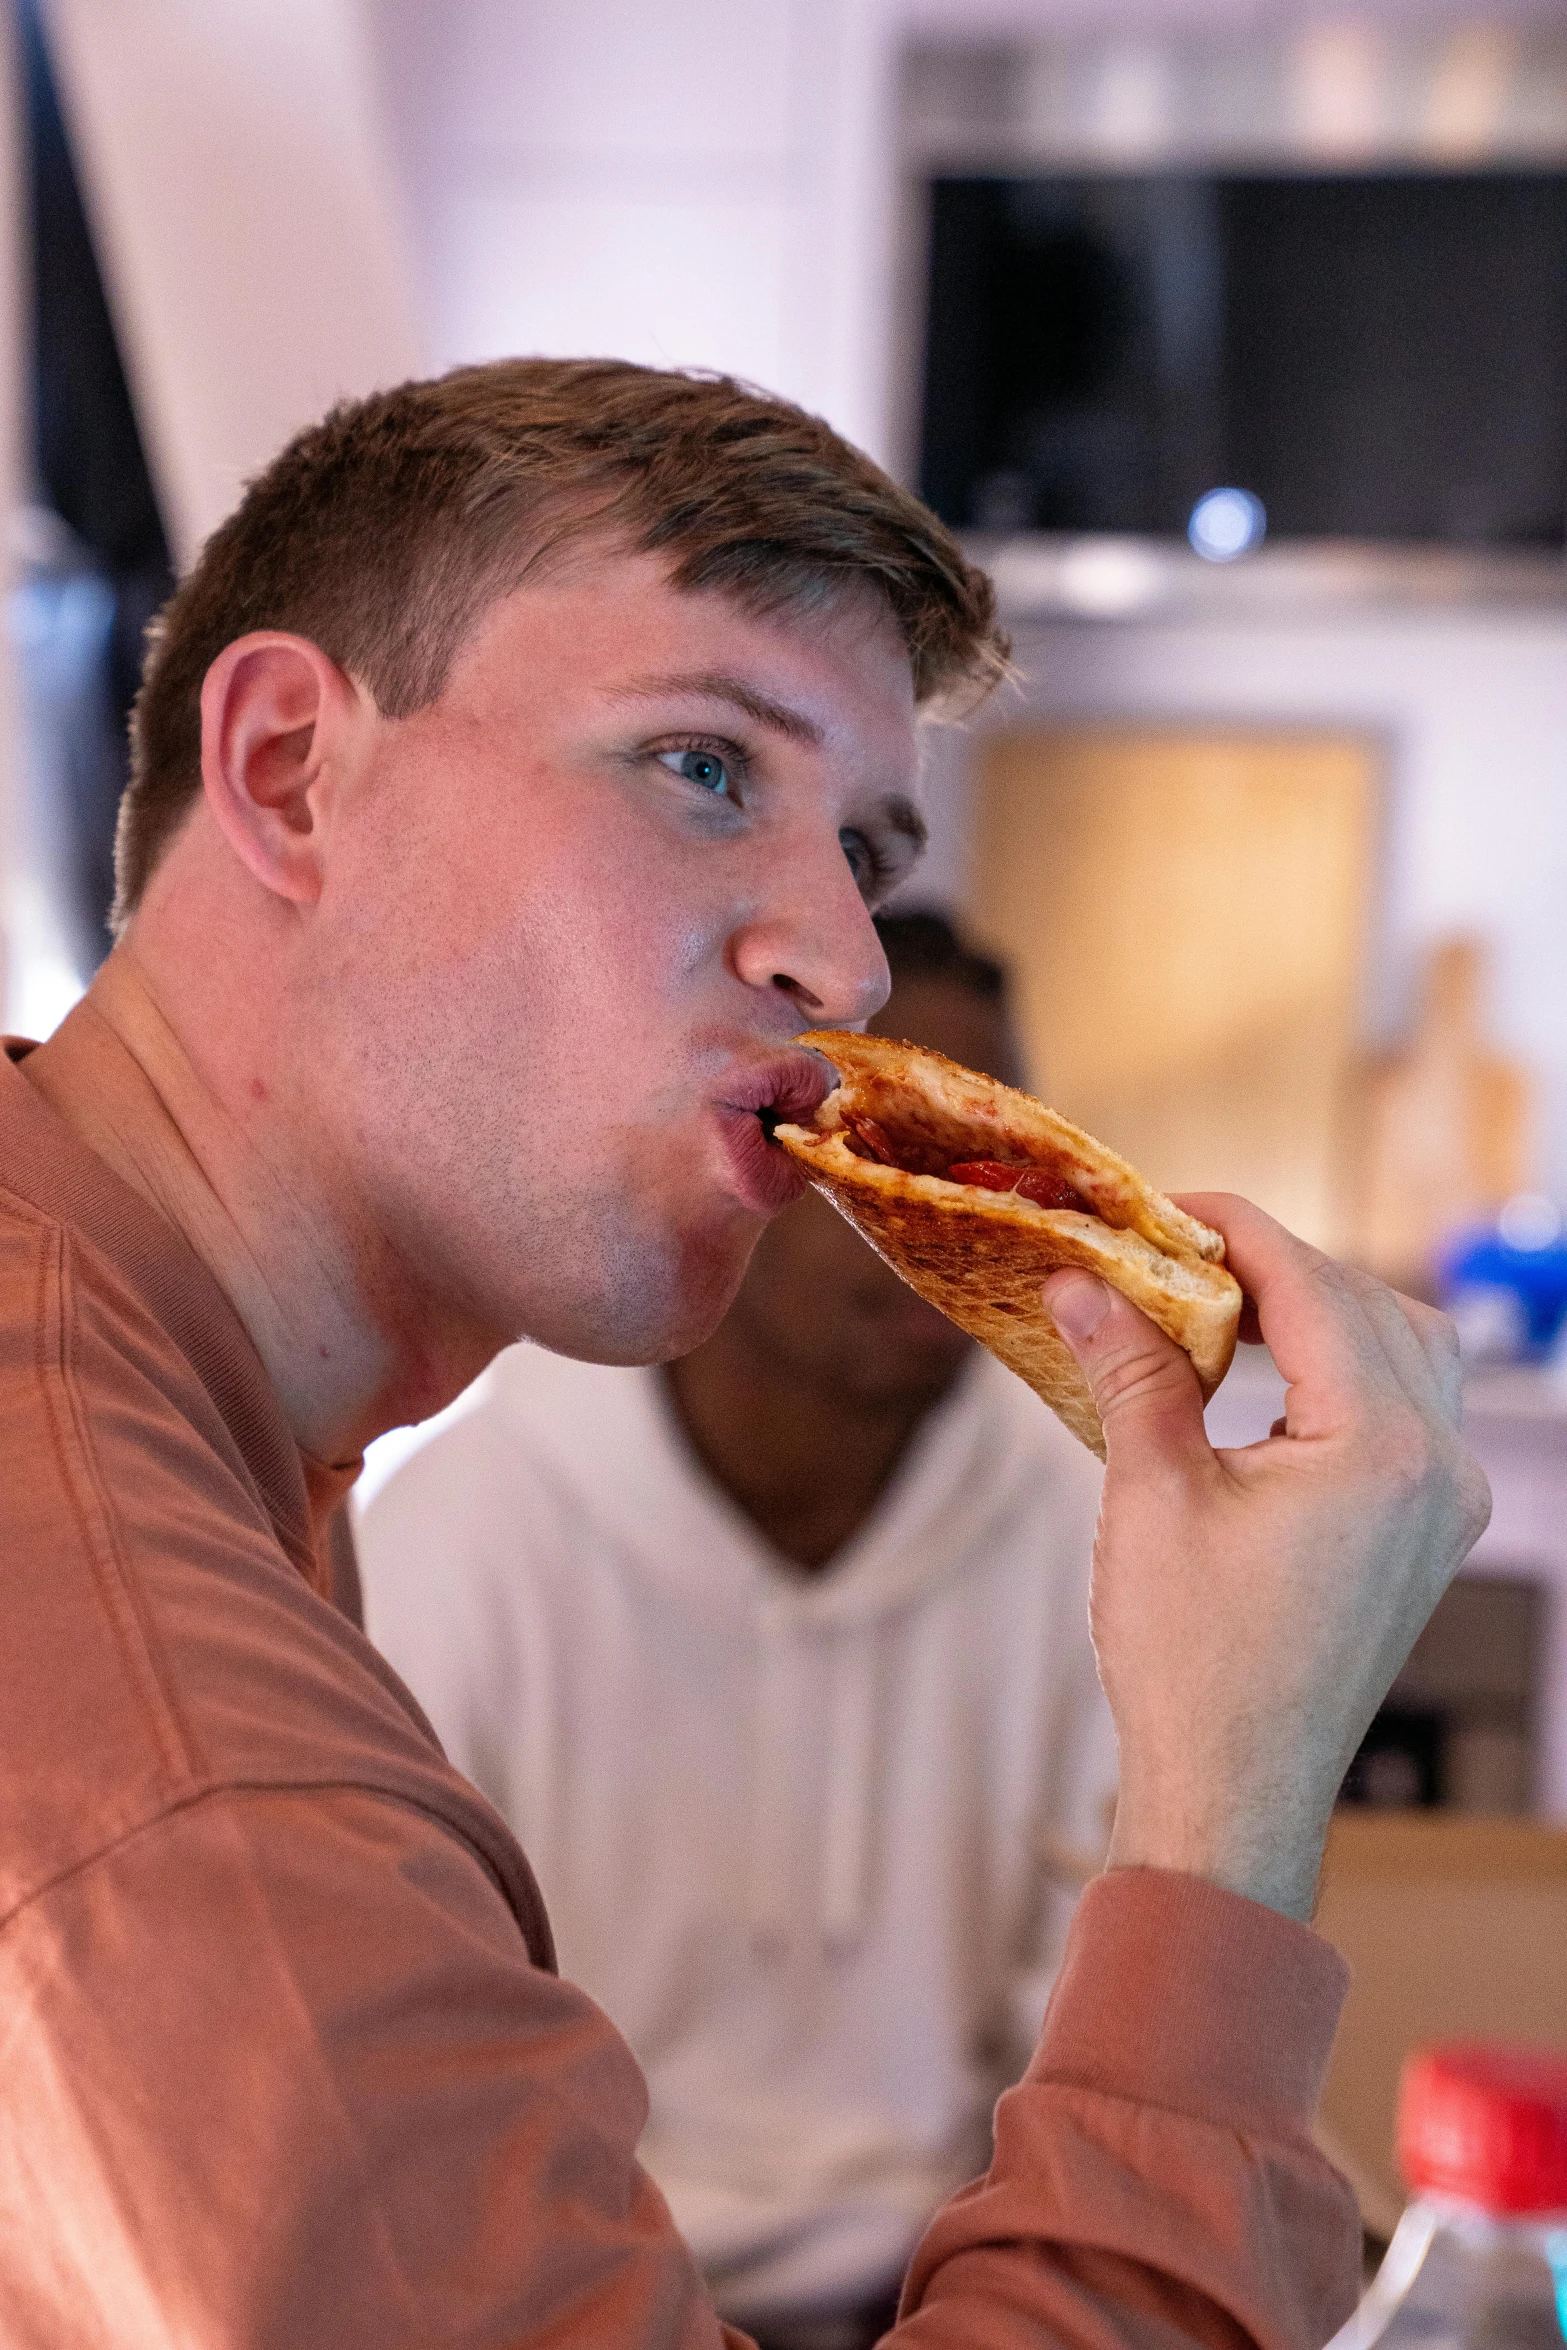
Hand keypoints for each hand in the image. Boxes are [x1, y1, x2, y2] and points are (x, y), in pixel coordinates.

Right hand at [1042, 1196, 1490, 1921]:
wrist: (1237, 1794)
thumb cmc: (1193, 1660)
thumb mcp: (1151, 1495)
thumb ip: (1131, 1369)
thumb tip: (1083, 1280)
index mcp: (1383, 1447)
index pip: (1313, 1284)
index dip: (1231, 1229)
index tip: (1159, 1207)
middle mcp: (1439, 1467)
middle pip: (1368, 1303)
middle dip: (1273, 1264)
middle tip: (1172, 1253)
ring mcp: (1445, 1506)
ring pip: (1407, 1347)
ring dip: (1321, 1308)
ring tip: (1223, 1305)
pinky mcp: (1428, 1536)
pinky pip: (1409, 1409)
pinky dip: (1345, 1368)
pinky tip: (1271, 1377)